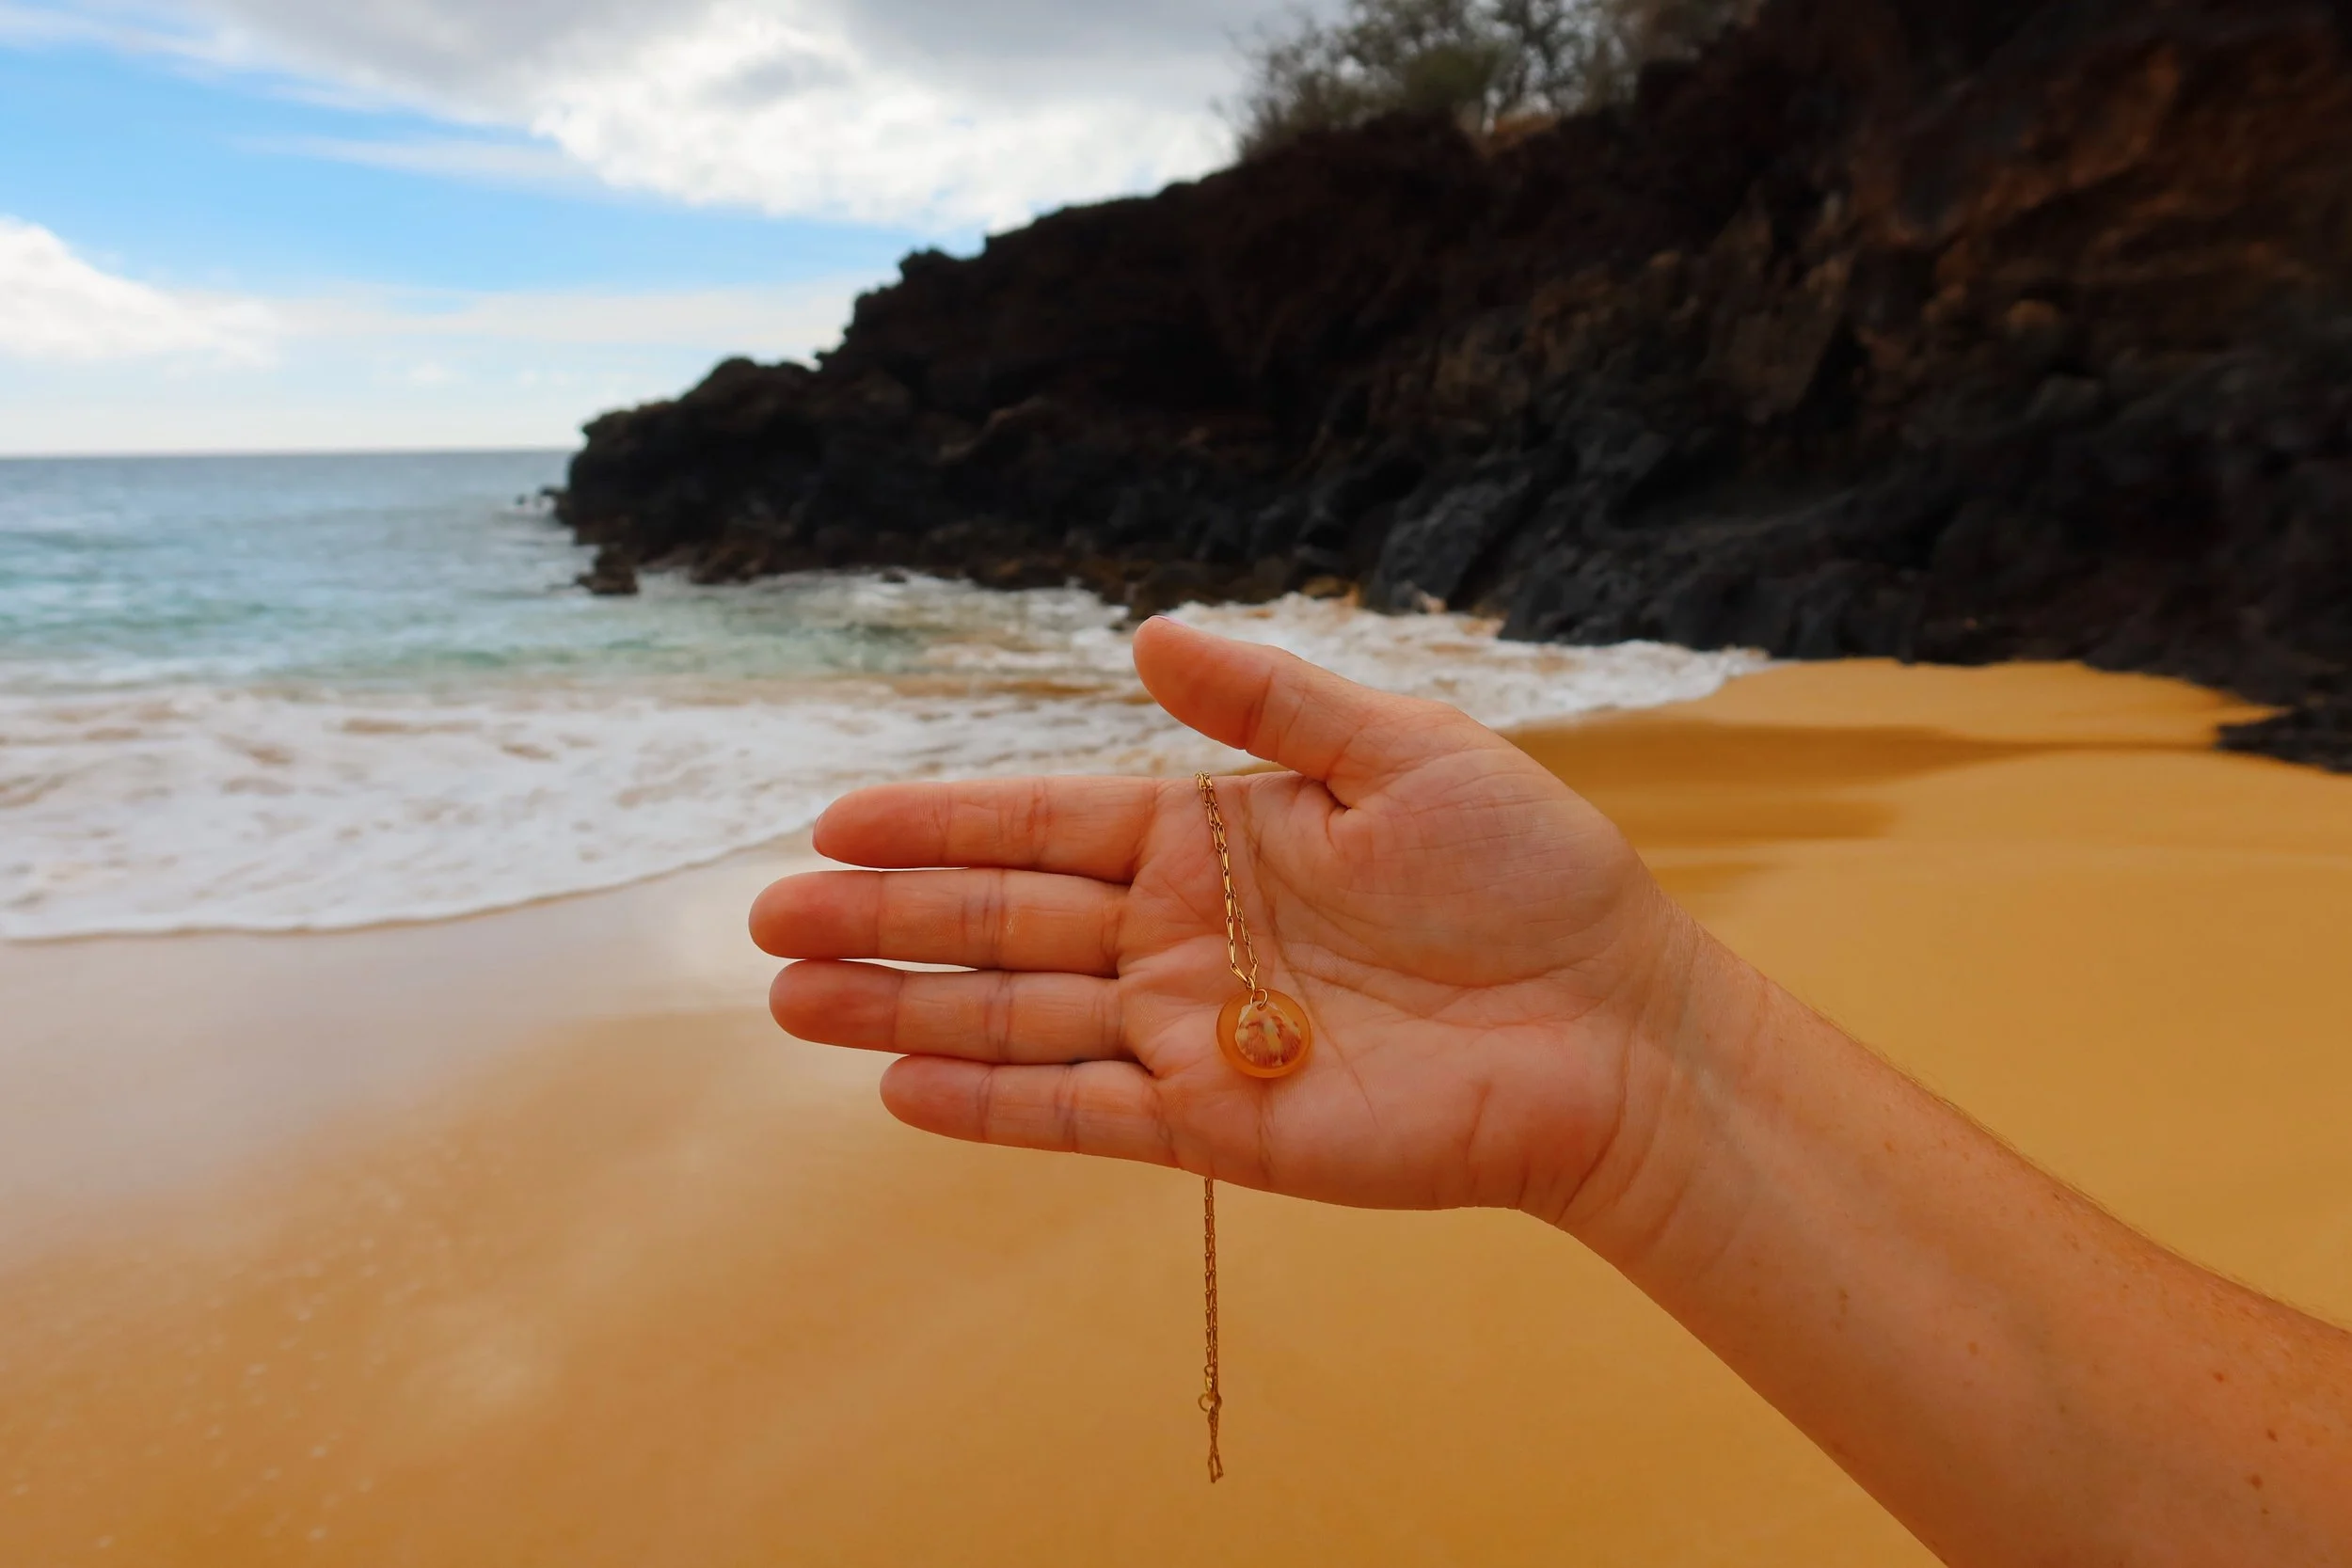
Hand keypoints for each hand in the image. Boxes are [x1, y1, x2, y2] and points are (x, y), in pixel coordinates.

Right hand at [749, 617, 1705, 1219]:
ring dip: (904, 1011)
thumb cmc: (1530, 877)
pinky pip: (1081, 1115)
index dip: (941, 824)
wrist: (1611, 1029)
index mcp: (1214, 835)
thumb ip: (1270, 703)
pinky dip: (993, 1106)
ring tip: (792, 1000)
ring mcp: (1189, 1033)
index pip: (1044, 825)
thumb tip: (1143, 635)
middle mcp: (1180, 933)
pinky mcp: (1218, 1129)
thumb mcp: (1405, 752)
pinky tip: (899, 1089)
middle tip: (768, 915)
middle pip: (1003, 924)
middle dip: (886, 919)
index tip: (836, 821)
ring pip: (1017, 1020)